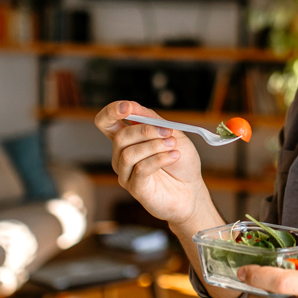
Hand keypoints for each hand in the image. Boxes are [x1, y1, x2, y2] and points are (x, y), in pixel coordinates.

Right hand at [94, 100, 208, 225]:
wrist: (192, 190)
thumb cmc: (181, 162)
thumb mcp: (172, 133)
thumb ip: (152, 120)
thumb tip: (133, 107)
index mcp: (128, 139)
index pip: (106, 122)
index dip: (111, 112)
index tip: (128, 107)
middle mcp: (121, 155)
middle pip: (120, 137)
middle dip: (145, 131)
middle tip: (168, 132)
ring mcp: (126, 173)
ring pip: (129, 154)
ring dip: (154, 146)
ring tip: (173, 145)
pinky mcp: (135, 188)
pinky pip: (141, 169)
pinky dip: (159, 159)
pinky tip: (174, 156)